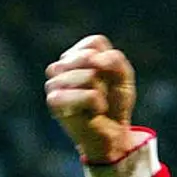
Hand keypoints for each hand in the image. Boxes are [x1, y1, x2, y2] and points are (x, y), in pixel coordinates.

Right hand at [45, 34, 138, 162]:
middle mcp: (59, 67)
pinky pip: (89, 95)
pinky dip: (99, 104)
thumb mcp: (123, 77)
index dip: (110, 61)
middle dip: (106, 78)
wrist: (112, 134)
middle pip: (91, 57)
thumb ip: (115, 59)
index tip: (109, 78)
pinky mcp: (54, 101)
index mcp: (74, 57)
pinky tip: (94, 112)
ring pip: (90, 75)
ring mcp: (53, 83)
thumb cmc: (114, 103)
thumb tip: (95, 59)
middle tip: (102, 94)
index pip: (95, 42)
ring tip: (96, 104)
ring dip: (102, 92)